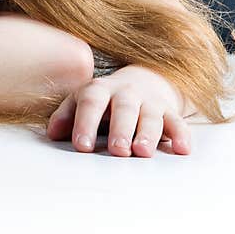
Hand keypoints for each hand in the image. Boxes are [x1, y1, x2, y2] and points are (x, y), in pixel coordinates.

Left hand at [46, 65, 190, 156]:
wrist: (143, 80)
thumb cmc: (104, 99)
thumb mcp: (81, 101)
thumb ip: (66, 116)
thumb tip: (52, 134)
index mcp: (99, 90)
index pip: (91, 102)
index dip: (85, 122)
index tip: (81, 146)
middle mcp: (126, 93)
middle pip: (124, 108)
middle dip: (120, 129)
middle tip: (117, 150)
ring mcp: (149, 102)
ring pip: (150, 116)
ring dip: (148, 134)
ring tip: (142, 152)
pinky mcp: (170, 112)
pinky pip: (177, 122)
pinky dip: (182, 135)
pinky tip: (182, 149)